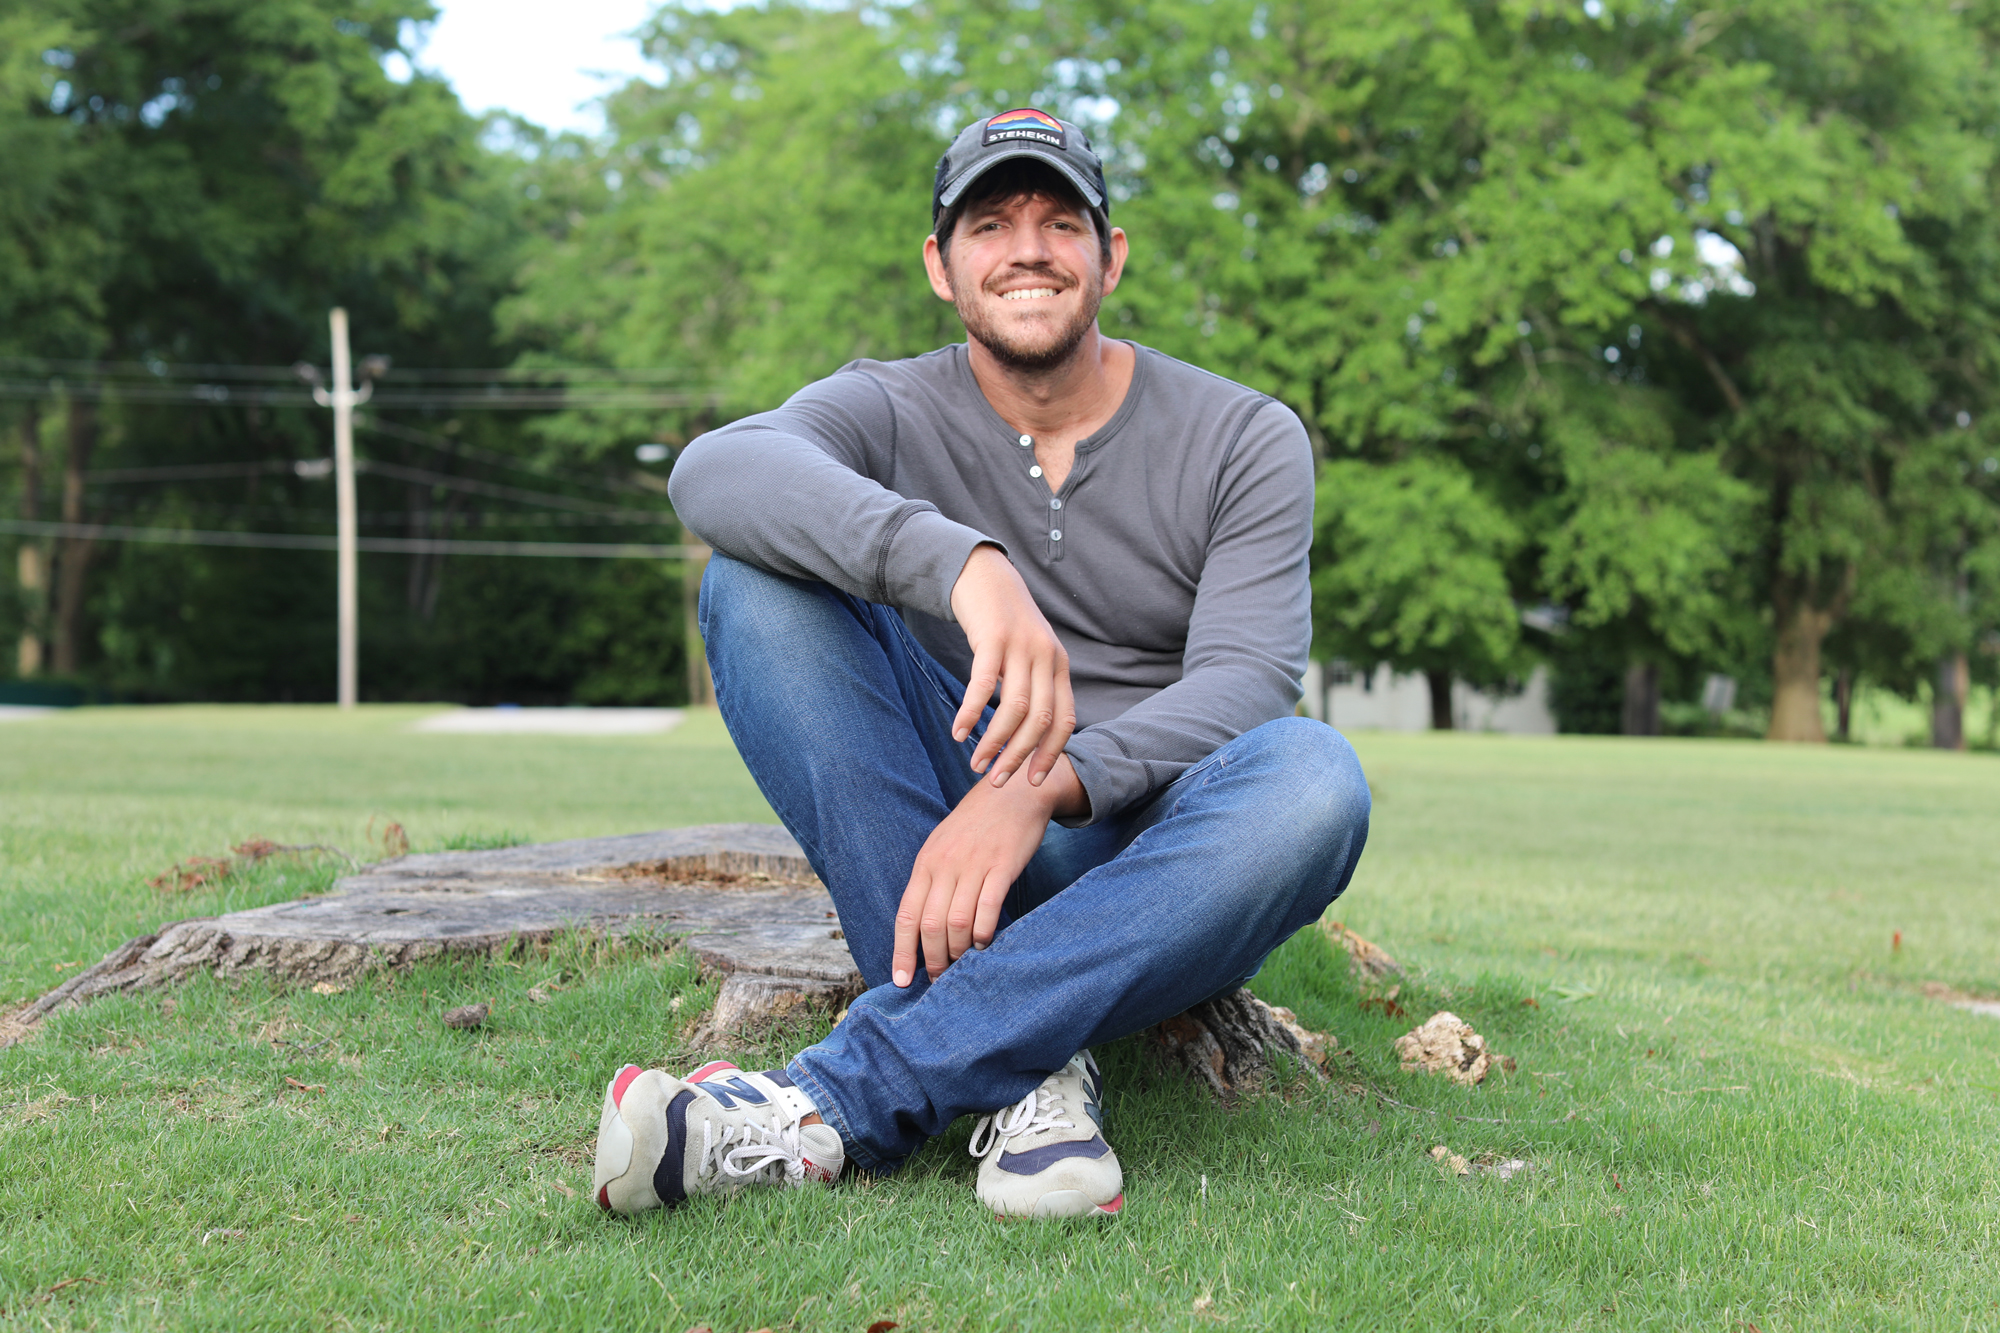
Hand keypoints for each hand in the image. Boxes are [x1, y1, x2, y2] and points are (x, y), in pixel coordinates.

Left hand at [892, 756, 1085, 985]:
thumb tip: (922, 926)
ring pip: (958, 922)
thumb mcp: (942, 847)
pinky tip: (986, 943)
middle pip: (931, 925)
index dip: (902, 952)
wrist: (1011, 793)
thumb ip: (932, 882)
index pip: (906, 915)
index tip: (901, 981)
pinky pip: (988, 907)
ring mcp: (973, 865)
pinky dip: (985, 932)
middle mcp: (945, 865)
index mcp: (925, 864)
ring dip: (960, 951)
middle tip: (940, 979)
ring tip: (964, 963)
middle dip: (934, 960)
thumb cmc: (975, 825)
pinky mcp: (1002, 865)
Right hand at [949, 544, 1076, 788]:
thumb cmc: (1004, 624)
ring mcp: (1021, 647)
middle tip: (997, 781)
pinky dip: (970, 713)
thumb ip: (1034, 687)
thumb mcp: (1029, 654)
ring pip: (1013, 708)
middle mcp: (1046, 657)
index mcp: (1059, 665)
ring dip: (994, 742)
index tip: (1032, 781)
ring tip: (975, 763)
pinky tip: (958, 732)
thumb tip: (1029, 736)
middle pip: (1039, 720)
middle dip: (1019, 757)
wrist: (984, 575)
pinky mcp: (993, 638)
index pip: (1064, 720)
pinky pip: (982, 685)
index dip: (1049, 753)